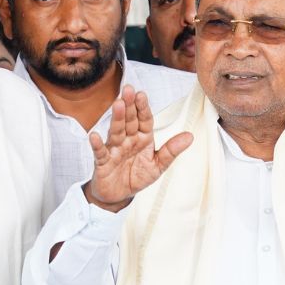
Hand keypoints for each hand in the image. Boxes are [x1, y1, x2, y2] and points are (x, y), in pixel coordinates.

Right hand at [82, 85, 193, 211]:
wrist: (119, 195)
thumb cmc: (137, 176)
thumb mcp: (158, 165)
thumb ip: (171, 151)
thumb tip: (190, 136)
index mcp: (142, 138)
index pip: (144, 120)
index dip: (143, 108)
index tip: (142, 94)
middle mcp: (128, 140)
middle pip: (129, 120)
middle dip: (129, 105)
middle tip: (129, 89)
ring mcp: (114, 149)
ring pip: (116, 131)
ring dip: (117, 118)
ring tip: (118, 104)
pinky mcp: (103, 162)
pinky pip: (100, 152)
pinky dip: (96, 144)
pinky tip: (94, 135)